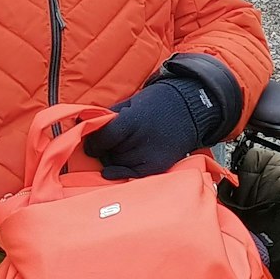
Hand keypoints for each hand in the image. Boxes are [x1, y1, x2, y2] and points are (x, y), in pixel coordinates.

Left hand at [83, 78, 216, 179]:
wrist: (191, 109)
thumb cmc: (158, 103)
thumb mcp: (132, 102)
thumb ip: (111, 117)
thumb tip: (88, 128)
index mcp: (133, 121)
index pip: (104, 138)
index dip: (94, 142)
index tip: (91, 144)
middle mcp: (141, 140)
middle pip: (111, 153)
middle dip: (105, 150)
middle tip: (108, 145)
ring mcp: (151, 155)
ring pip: (119, 164)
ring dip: (114, 160)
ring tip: (120, 150)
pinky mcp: (158, 166)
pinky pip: (132, 176)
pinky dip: (120, 174)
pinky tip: (111, 172)